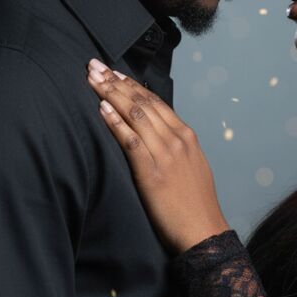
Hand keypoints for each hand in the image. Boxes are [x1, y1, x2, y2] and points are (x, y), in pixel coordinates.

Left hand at [85, 59, 230, 252]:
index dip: (131, 84)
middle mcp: (177, 138)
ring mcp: (166, 153)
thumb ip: (174, 146)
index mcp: (186, 135)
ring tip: (92, 79)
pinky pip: (130, 140)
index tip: (113, 72)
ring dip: (111, 94)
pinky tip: (101, 109)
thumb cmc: (194, 203)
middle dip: (116, 81)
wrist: (203, 231)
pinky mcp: (152, 171)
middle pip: (143, 101)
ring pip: (136, 114)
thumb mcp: (191, 165)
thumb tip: (154, 132)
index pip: (155, 100)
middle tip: (94, 65)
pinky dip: (115, 122)